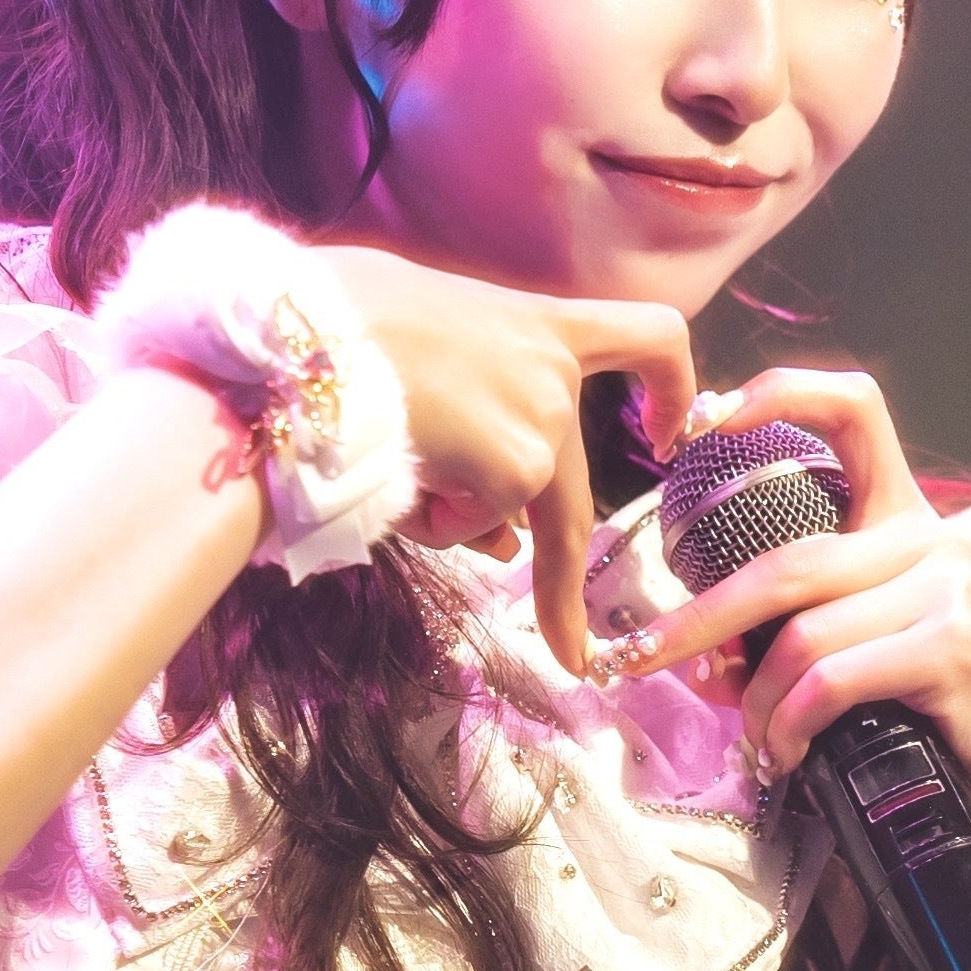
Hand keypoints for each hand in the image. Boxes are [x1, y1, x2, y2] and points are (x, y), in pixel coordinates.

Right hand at [319, 248, 693, 674]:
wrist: (299, 340)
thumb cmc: (331, 319)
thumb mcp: (417, 345)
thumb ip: (468, 411)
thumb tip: (507, 538)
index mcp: (537, 324)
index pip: (645, 336)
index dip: (671, 387)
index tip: (666, 433)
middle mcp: (553, 373)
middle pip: (572, 491)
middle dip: (562, 585)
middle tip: (571, 651)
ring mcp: (542, 422)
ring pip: (502, 511)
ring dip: (443, 515)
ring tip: (379, 456)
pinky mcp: (518, 467)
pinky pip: (468, 525)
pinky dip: (424, 521)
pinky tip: (382, 471)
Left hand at [599, 369, 970, 855]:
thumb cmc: (931, 733)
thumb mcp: (852, 663)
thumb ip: (787, 636)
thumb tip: (699, 657)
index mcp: (905, 524)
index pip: (853, 409)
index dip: (777, 392)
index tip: (699, 422)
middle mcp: (933, 537)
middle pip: (786, 561)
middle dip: (698, 621)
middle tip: (636, 662)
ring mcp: (951, 585)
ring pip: (802, 632)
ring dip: (760, 704)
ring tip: (764, 747)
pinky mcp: (955, 644)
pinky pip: (830, 678)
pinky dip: (792, 725)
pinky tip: (793, 757)